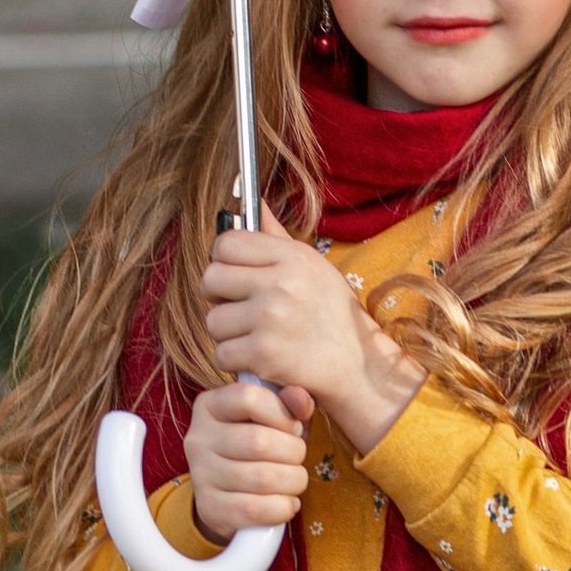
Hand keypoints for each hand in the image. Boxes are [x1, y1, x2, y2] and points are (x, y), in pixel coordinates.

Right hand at [186, 376, 312, 540]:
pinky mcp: (208, 507)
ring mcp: (200, 474)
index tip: (294, 426)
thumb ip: (291, 403)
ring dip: (293, 481)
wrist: (230, 493)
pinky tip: (288, 503)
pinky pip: (255, 509)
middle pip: (259, 441)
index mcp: (210, 405)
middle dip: (294, 452)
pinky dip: (282, 508)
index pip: (249, 398)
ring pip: (262, 478)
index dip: (282, 413)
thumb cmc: (259, 447)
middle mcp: (198, 438)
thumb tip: (301, 398)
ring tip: (295, 480)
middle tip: (298, 457)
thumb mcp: (275, 418)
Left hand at [202, 225, 425, 454]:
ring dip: (228, 334)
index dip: (224, 261)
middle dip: (220, 297)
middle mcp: (281, 284)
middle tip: (241, 310)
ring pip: (213, 321)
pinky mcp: (264, 355)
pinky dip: (235, 361)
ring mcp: (271, 319)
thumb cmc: (332, 316)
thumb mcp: (314, 267)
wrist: (359, 368)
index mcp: (293, 257)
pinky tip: (259, 359)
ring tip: (256, 336)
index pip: (226, 243)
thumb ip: (276, 238)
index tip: (236, 277)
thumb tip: (254, 203)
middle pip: (210, 279)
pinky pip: (221, 354)